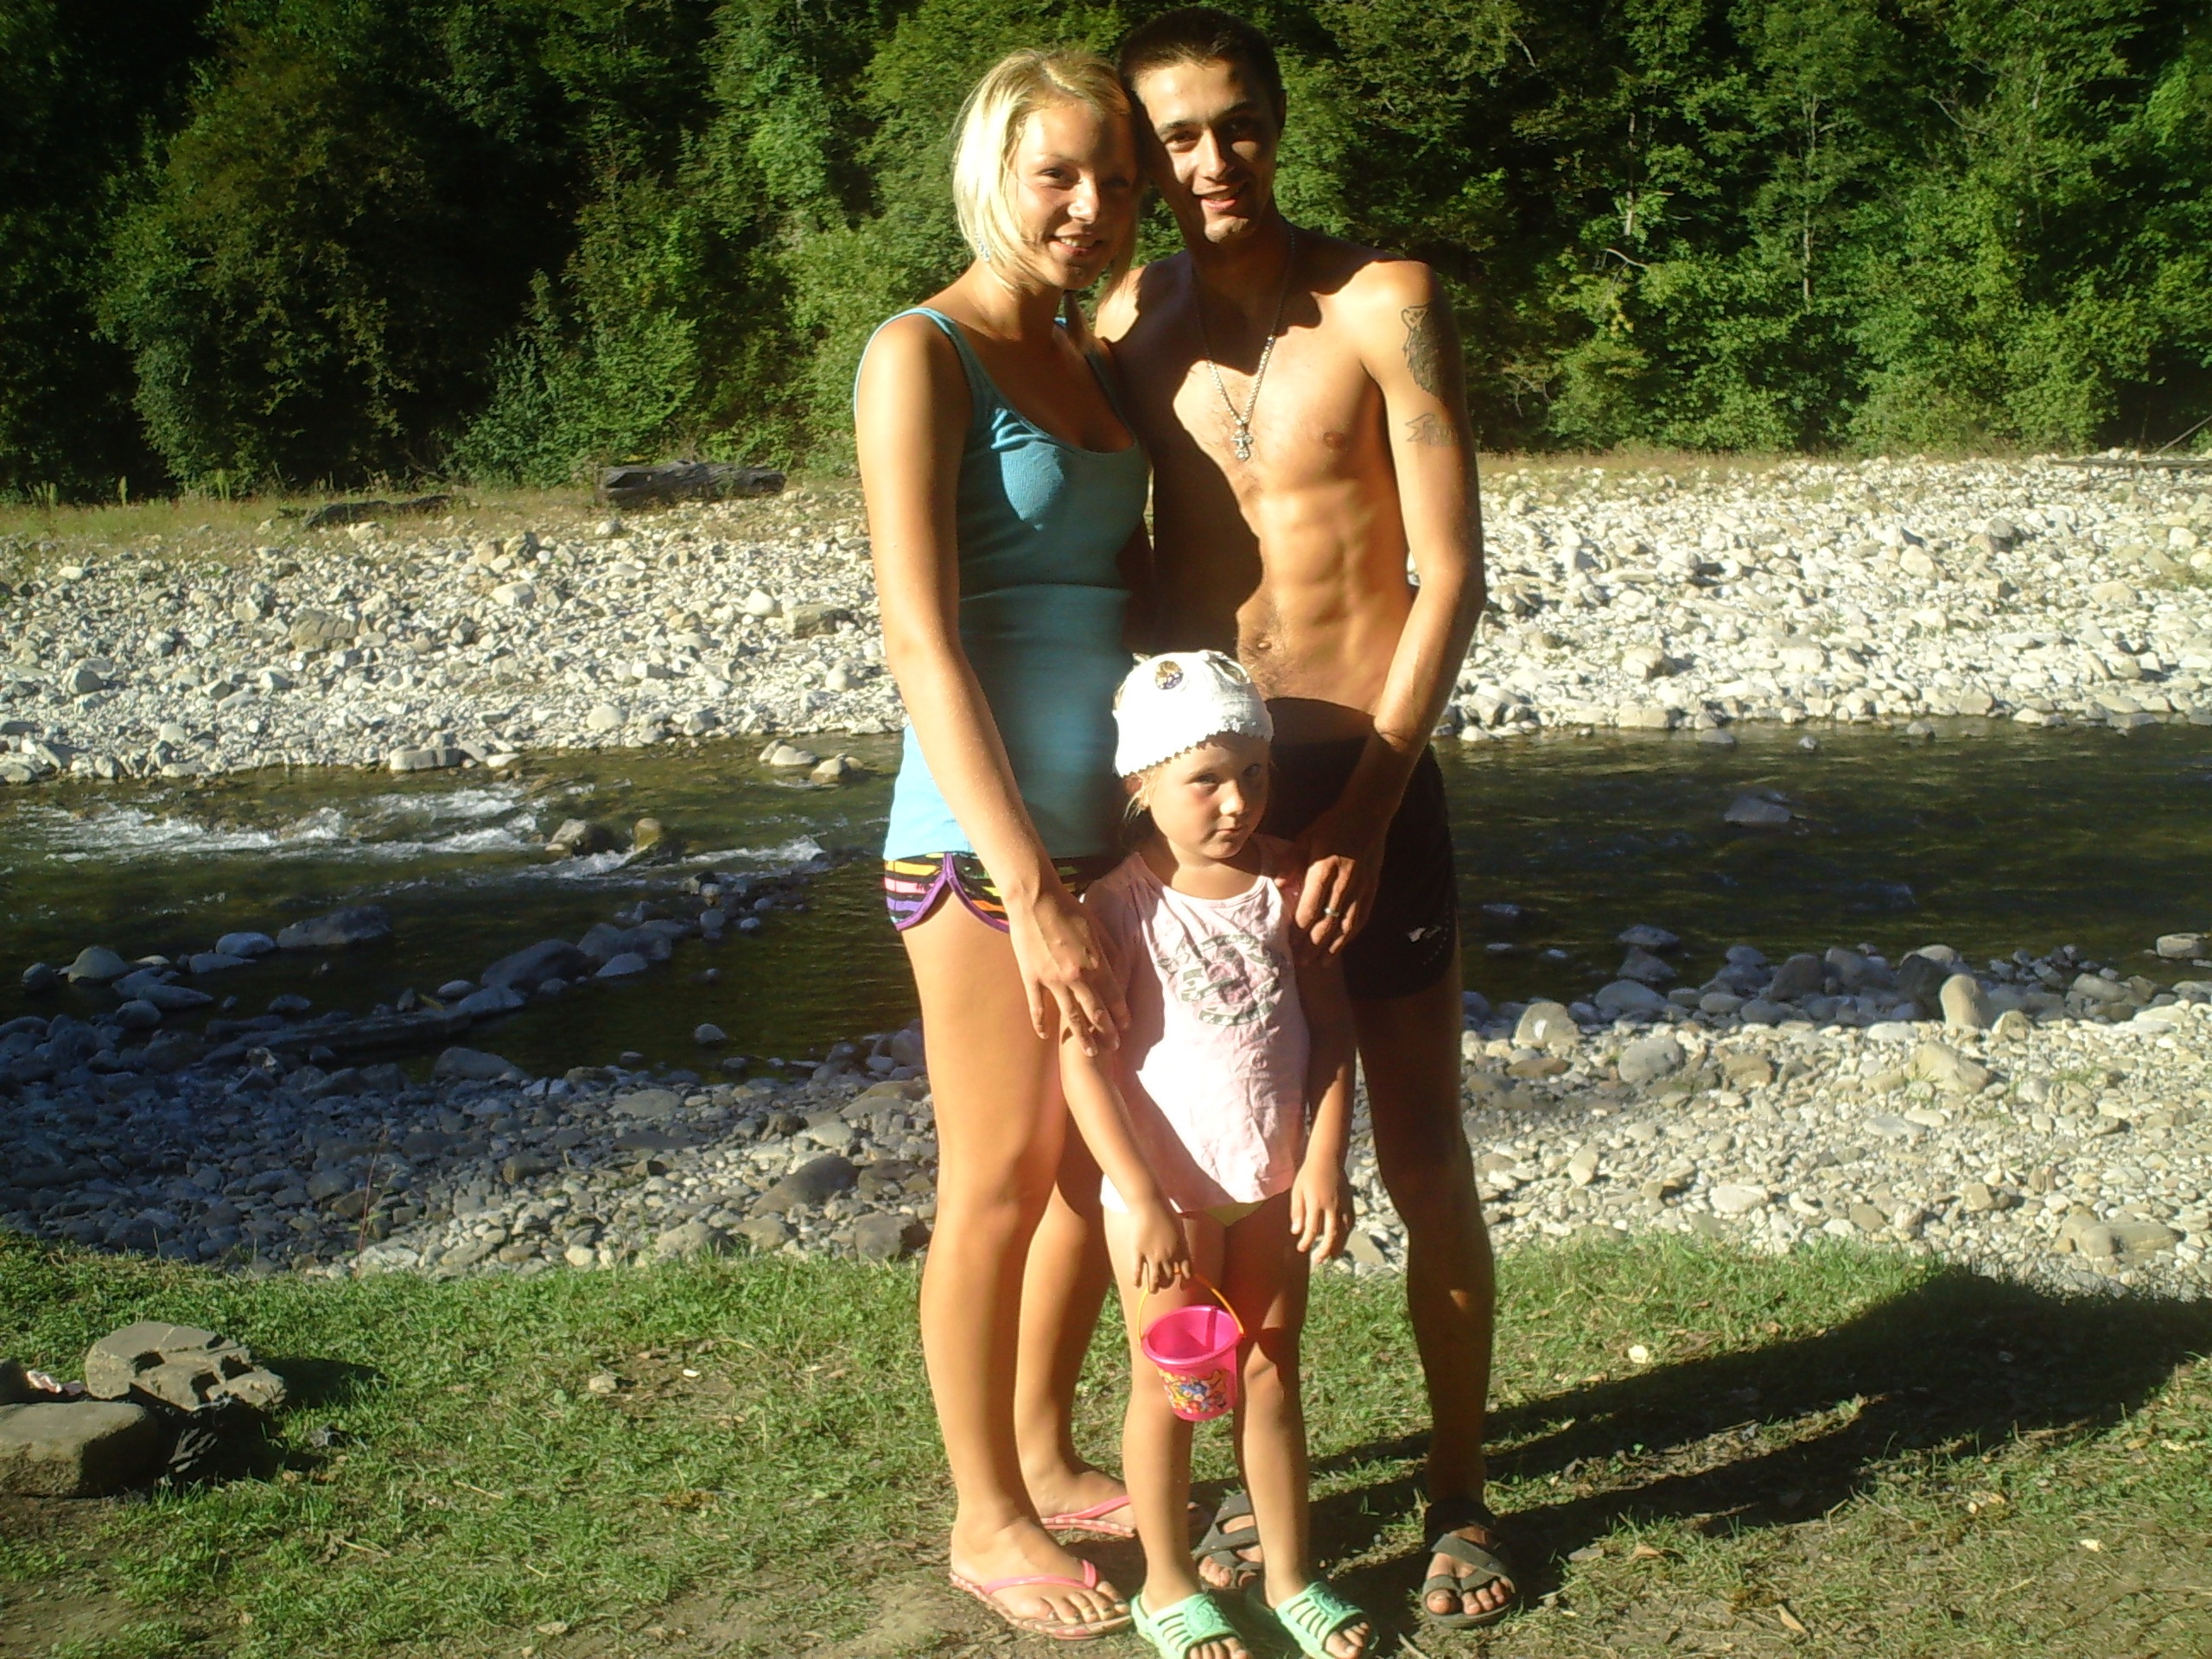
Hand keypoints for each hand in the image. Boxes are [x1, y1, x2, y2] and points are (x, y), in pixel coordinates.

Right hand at [1006, 883, 1127, 1053]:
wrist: (1035, 900)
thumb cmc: (1068, 908)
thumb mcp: (1096, 925)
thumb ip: (1109, 947)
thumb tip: (1120, 963)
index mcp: (1094, 962)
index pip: (1113, 994)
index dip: (1121, 1012)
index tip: (1126, 1025)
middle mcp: (1076, 976)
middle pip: (1095, 1010)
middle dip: (1107, 1030)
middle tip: (1114, 1046)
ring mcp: (1052, 980)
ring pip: (1070, 1015)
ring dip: (1081, 1035)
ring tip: (1089, 1052)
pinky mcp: (1031, 978)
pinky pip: (1037, 1006)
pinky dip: (1041, 1023)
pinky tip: (1045, 1036)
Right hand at [1130, 1201, 1191, 1292]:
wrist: (1149, 1205)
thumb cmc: (1166, 1212)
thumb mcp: (1180, 1227)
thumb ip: (1182, 1242)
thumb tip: (1182, 1251)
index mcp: (1180, 1249)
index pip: (1187, 1270)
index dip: (1186, 1279)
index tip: (1184, 1284)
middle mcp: (1168, 1256)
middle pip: (1169, 1277)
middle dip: (1167, 1283)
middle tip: (1164, 1284)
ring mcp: (1152, 1256)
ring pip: (1154, 1279)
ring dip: (1154, 1287)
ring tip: (1153, 1290)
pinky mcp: (1138, 1253)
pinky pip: (1137, 1272)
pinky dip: (1137, 1280)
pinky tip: (1137, 1285)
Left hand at [1290, 1160, 1353, 1259]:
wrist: (1328, 1157)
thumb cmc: (1308, 1173)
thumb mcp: (1297, 1190)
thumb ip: (1297, 1211)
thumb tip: (1296, 1231)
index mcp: (1316, 1203)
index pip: (1311, 1229)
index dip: (1306, 1242)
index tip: (1302, 1249)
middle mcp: (1332, 1206)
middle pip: (1331, 1234)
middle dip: (1325, 1250)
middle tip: (1318, 1260)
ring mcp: (1343, 1204)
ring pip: (1344, 1231)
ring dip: (1338, 1245)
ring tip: (1332, 1256)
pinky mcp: (1350, 1201)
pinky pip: (1350, 1222)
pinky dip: (1347, 1233)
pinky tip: (1342, 1239)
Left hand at [1294, 795, 1391, 954]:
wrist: (1368, 814)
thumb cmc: (1332, 825)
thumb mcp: (1305, 837)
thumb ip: (1290, 862)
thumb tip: (1279, 887)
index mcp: (1324, 869)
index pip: (1311, 908)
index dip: (1300, 929)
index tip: (1289, 944)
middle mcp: (1344, 883)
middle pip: (1328, 922)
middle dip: (1313, 946)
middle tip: (1301, 963)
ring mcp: (1361, 887)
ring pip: (1346, 925)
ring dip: (1332, 947)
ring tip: (1320, 964)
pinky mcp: (1372, 888)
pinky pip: (1362, 917)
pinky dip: (1351, 935)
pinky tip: (1342, 946)